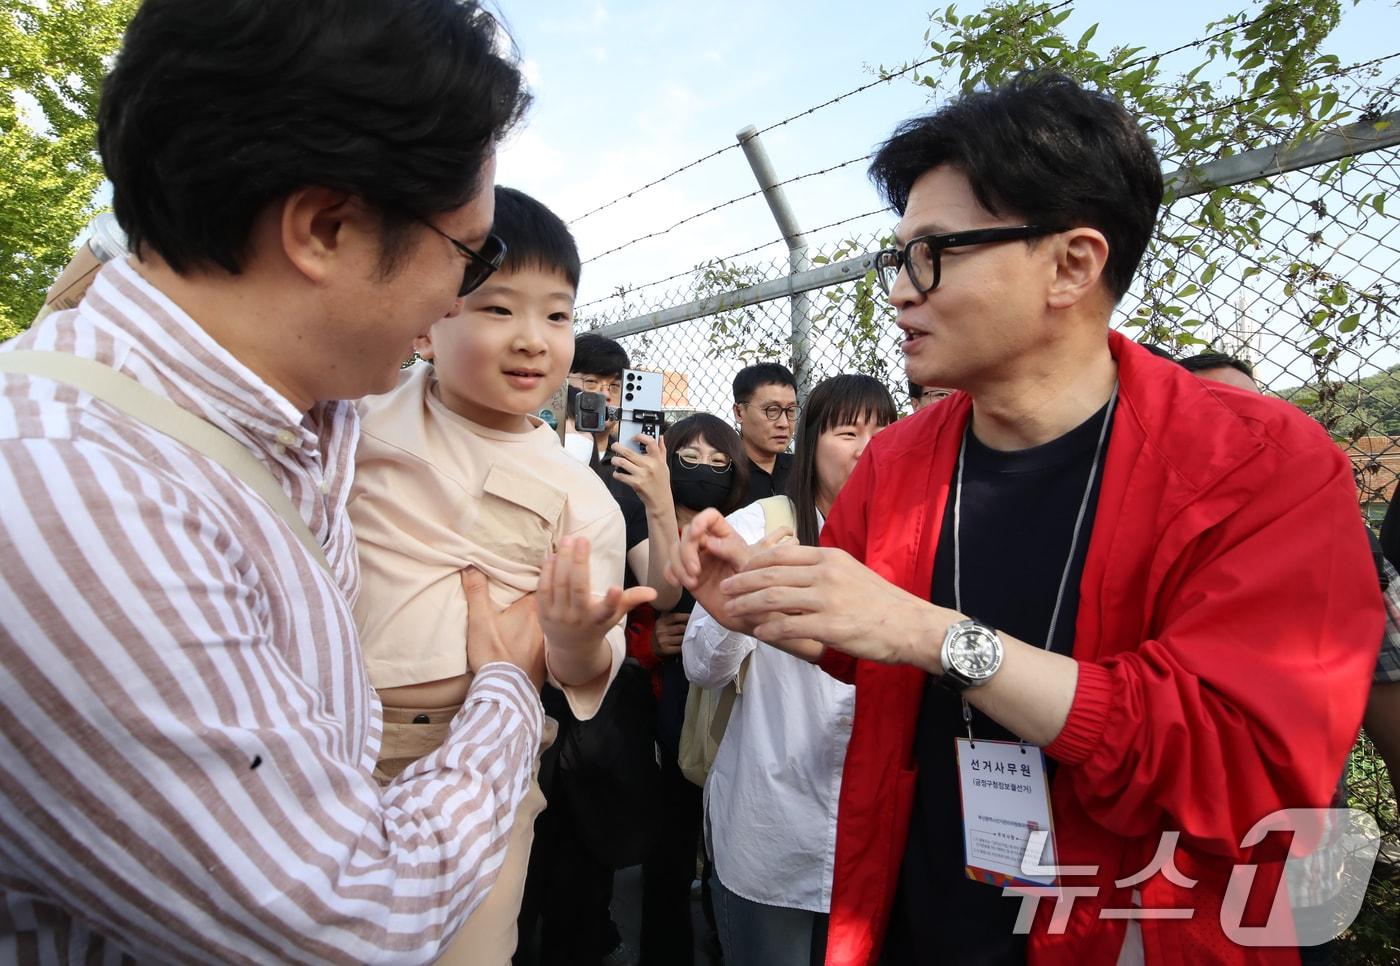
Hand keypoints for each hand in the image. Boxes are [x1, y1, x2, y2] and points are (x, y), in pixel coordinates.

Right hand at [462, 567, 545, 689]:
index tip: (529, 566)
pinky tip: (528, 636)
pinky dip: (537, 634)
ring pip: (544, 620)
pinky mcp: (544, 658)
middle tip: (528, 584)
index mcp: (531, 608)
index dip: (533, 574)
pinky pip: (543, 638)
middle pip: (543, 600)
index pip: (538, 582)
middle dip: (537, 593)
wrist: (506, 692)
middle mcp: (545, 622)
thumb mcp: (480, 621)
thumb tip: (471, 566)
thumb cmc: (493, 655)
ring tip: (527, 609)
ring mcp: (546, 640)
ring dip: (538, 615)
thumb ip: (477, 592)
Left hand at [540, 535, 656, 676]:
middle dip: (579, 562)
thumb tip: (654, 592)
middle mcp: (579, 618)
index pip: (607, 611)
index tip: (616, 588)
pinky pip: (544, 589)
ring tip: (567, 540)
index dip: (612, 600)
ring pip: (560, 584)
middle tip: (582, 539)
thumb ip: (632, 599)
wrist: (571, 648)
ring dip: (562, 560)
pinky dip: (548, 571)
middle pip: (578, 588)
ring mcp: (559, 616)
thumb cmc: (597, 624)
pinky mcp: (544, 613)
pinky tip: (553, 555)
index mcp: (599, 619)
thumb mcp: (615, 615)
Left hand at [610, 433, 671, 509]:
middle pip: (629, 452)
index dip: (640, 437)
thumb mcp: (664, 465)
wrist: (661, 500)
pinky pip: (621, 476)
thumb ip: (662, 450)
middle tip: (615, 446)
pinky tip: (617, 473)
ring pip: (622, 463)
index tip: (634, 438)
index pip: (650, 442)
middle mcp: (650, 465)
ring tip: (614, 460)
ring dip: (615, 460)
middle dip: (618, 447)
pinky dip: (616, 474)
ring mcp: (642, 474)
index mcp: (657, 459)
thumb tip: (660, 437)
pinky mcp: (636, 483)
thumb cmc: (661, 482)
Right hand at [652, 611, 689, 656]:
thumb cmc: (662, 632)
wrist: (652, 646)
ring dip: (689, 637)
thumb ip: (672, 617)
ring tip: (693, 636)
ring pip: (681, 638)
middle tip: (696, 628)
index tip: (693, 617)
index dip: (686, 617)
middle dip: (690, 628)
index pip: (676, 617)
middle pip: (680, 628)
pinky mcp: (665, 649)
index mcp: (661, 621)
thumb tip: (689, 615)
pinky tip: (688, 644)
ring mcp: (662, 640)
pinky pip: (680, 647)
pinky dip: (685, 645)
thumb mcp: (663, 622)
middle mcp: (660, 630)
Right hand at [665, 508, 794, 635]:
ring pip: (676, 548)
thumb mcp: (750, 567)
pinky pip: (671, 567)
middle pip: (687, 533)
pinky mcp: (688, 575)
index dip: (700, 520)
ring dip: (678, 564)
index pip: (710, 517)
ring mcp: (698, 560)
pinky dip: (670, 573)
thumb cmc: (755, 589)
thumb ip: (734, 551)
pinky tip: (679, 584)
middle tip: (695, 571)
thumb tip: (710, 542)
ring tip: (691, 582)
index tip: (696, 534)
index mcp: (728, 538)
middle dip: (686, 551)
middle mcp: (710, 545)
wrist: (749, 615)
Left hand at [719, 544, 956, 671]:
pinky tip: (758, 632)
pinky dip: (769, 629)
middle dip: (742, 582)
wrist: (911, 625)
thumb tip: (792, 574)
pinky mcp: (830, 626)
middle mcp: (825, 574)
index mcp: (829, 558)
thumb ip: (821, 570)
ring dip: (747, 605)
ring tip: (733, 610)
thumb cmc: (880, 602)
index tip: (740, 569)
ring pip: (774, 599)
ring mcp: (827, 600)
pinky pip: (789, 626)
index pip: (781, 554)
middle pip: (771, 574)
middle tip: (725, 588)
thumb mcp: (850, 572)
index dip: (755, 562)